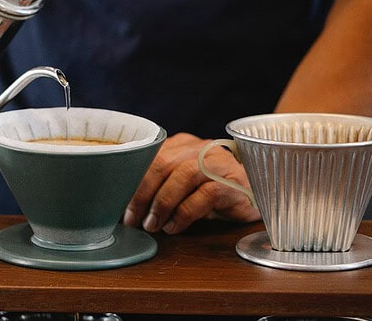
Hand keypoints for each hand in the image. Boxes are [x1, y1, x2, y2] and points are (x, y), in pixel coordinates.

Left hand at [123, 132, 259, 233]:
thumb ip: (157, 186)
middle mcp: (198, 148)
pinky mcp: (232, 182)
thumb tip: (123, 207)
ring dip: (162, 204)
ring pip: (183, 176)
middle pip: (162, 163)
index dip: (131, 180)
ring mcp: (217, 163)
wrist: (253, 195)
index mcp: (180, 144)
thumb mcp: (179, 185)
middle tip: (133, 219)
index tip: (118, 203)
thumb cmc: (208, 192)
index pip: (148, 155)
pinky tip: (174, 227)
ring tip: (153, 225)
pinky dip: (184, 214)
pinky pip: (205, 196)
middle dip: (142, 194)